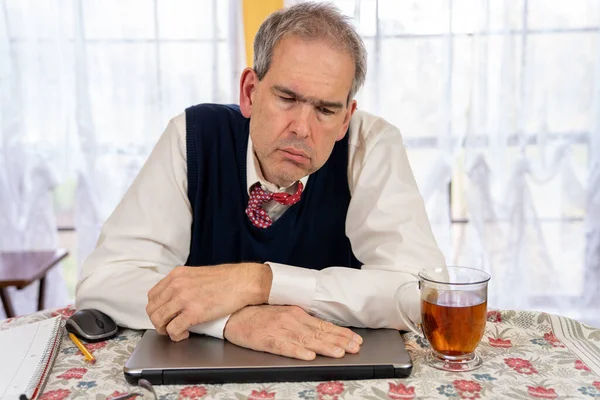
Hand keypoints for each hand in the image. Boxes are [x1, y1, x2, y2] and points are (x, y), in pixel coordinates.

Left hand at [146, 263, 271, 340]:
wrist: (244, 281)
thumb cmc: (227, 279)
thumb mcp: (198, 274)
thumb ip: (184, 284)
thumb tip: (176, 299)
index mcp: (177, 275)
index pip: (153, 295)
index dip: (157, 309)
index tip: (165, 315)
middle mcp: (176, 285)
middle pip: (152, 309)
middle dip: (158, 322)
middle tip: (169, 326)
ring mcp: (183, 298)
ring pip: (158, 320)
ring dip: (165, 330)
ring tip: (177, 331)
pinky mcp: (193, 312)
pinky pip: (172, 330)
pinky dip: (176, 336)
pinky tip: (185, 334)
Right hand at [224, 305, 362, 359]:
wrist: (234, 311)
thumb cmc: (259, 314)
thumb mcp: (283, 313)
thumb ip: (301, 321)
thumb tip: (322, 330)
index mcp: (297, 314)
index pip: (323, 325)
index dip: (341, 333)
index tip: (355, 340)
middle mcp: (291, 320)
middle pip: (319, 333)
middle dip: (339, 341)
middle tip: (355, 348)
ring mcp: (279, 329)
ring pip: (306, 339)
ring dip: (324, 346)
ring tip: (338, 353)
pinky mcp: (266, 339)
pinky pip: (283, 346)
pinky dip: (297, 351)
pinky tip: (308, 356)